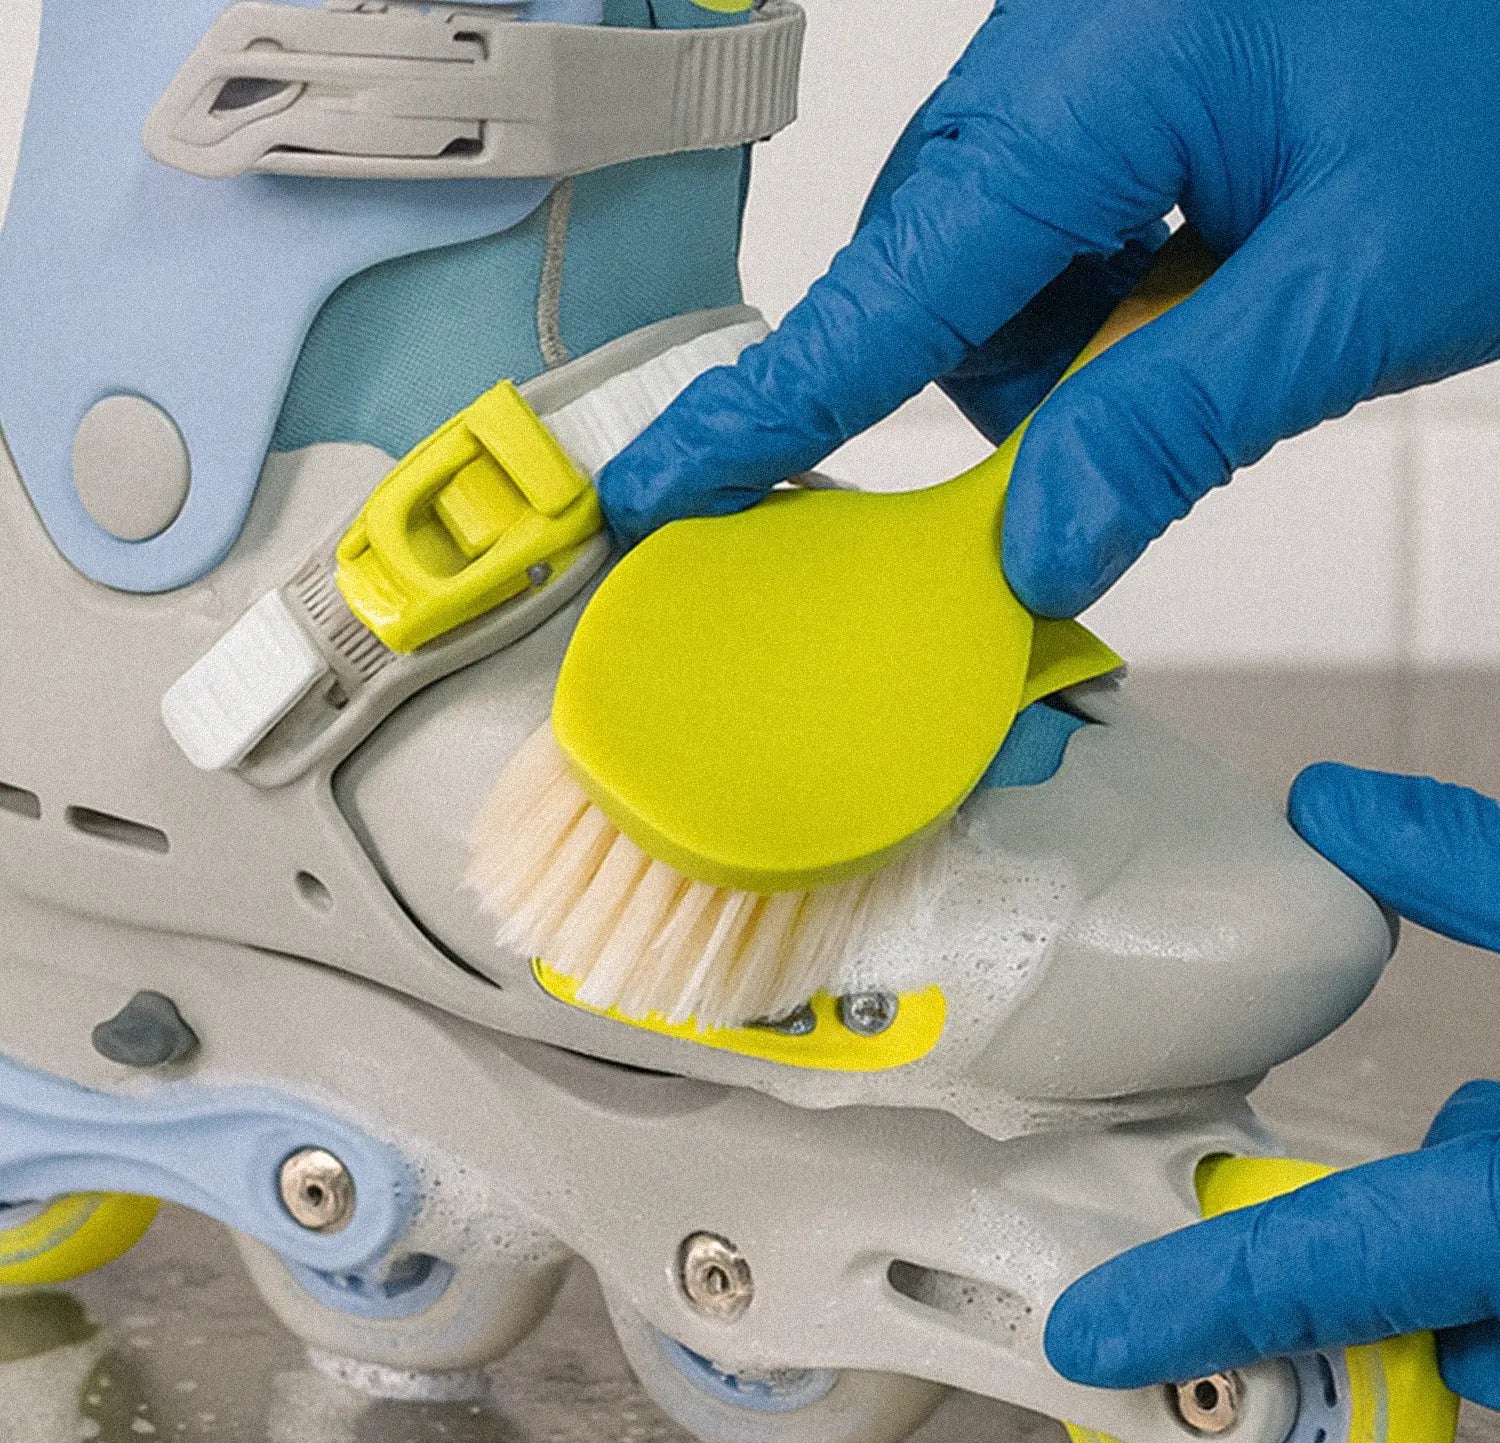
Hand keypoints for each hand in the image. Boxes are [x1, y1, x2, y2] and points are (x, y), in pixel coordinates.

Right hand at [600, 0, 1499, 614]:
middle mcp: (1047, 78)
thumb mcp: (1357, 283)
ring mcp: (1079, 85)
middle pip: (930, 304)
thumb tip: (1038, 555)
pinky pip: (1050, 245)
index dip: (761, 417)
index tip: (660, 492)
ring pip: (995, 289)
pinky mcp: (1115, 103)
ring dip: (1078, 359)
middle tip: (1123, 452)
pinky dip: (1107, 308)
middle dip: (1012, 404)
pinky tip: (1214, 287)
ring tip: (1226, 326)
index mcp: (1083, 99)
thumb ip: (1179, 425)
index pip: (879, 302)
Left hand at [1044, 763, 1499, 1410]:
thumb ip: (1466, 866)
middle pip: (1389, 1319)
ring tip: (1358, 1201)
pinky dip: (1469, 1246)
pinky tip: (1465, 1161)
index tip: (1092, 1330)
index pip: (1334, 1263)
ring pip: (1463, 1327)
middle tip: (1211, 1249)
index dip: (1197, 1298)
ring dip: (1401, 1270)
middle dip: (1306, 1285)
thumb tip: (1338, 812)